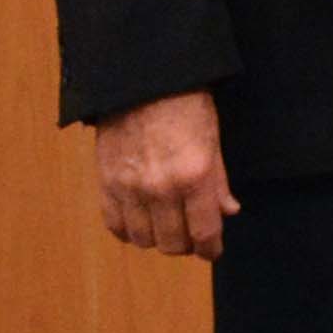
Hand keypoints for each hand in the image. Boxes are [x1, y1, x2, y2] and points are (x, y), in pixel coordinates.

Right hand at [92, 90, 235, 260]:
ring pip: (143, 240)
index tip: (212, 251)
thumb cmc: (185, 105)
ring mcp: (129, 188)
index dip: (210, 249)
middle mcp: (160, 188)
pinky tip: (140, 222)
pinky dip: (128, 231)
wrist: (142, 81)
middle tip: (192, 237)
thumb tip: (227, 212)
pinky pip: (115, 225)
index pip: (204, 232)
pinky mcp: (105, 182)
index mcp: (194, 177)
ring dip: (157, 240)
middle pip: (172, 243)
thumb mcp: (213, 141)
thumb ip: (218, 182)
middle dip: (186, 245)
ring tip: (166, 228)